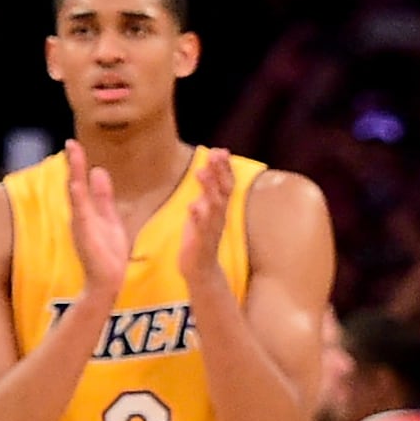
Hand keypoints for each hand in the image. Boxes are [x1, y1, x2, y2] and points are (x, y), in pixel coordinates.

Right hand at [60, 138, 136, 302]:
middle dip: (74, 162)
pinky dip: (78, 197)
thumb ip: (103, 196)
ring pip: (76, 193)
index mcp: (88, 209)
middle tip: (71, 142)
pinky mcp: (84, 233)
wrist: (108, 280)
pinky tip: (75, 183)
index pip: (81, 181)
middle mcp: (81, 213)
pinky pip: (80, 212)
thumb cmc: (108, 252)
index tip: (74, 144)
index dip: (78, 163)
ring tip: (73, 152)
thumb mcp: (109, 217)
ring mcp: (81, 223)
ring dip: (75, 172)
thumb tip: (98, 171)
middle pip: (76, 182)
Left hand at [172, 147, 236, 299]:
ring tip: (201, 172)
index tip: (220, 150)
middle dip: (220, 172)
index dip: (224, 168)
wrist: (200, 270)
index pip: (226, 184)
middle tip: (215, 154)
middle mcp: (219, 217)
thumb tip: (207, 170)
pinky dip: (198, 217)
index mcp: (219, 209)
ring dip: (209, 189)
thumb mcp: (203, 212)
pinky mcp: (202, 243)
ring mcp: (211, 229)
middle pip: (224, 192)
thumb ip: (206, 193)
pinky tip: (193, 206)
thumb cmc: (199, 238)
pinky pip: (202, 229)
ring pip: (214, 207)